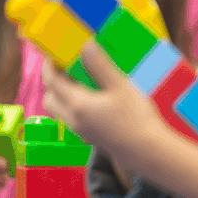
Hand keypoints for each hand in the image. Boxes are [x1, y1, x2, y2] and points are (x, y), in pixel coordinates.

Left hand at [43, 41, 169, 156]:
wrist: (148, 152)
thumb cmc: (136, 118)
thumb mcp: (120, 86)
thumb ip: (100, 65)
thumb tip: (85, 45)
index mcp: (76, 104)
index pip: (51, 81)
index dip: (49, 65)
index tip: (56, 54)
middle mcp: (72, 119)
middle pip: (50, 98)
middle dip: (53, 82)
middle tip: (68, 68)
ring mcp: (80, 131)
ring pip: (59, 110)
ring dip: (64, 95)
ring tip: (83, 82)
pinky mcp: (89, 138)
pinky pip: (71, 119)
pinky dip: (74, 106)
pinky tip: (95, 99)